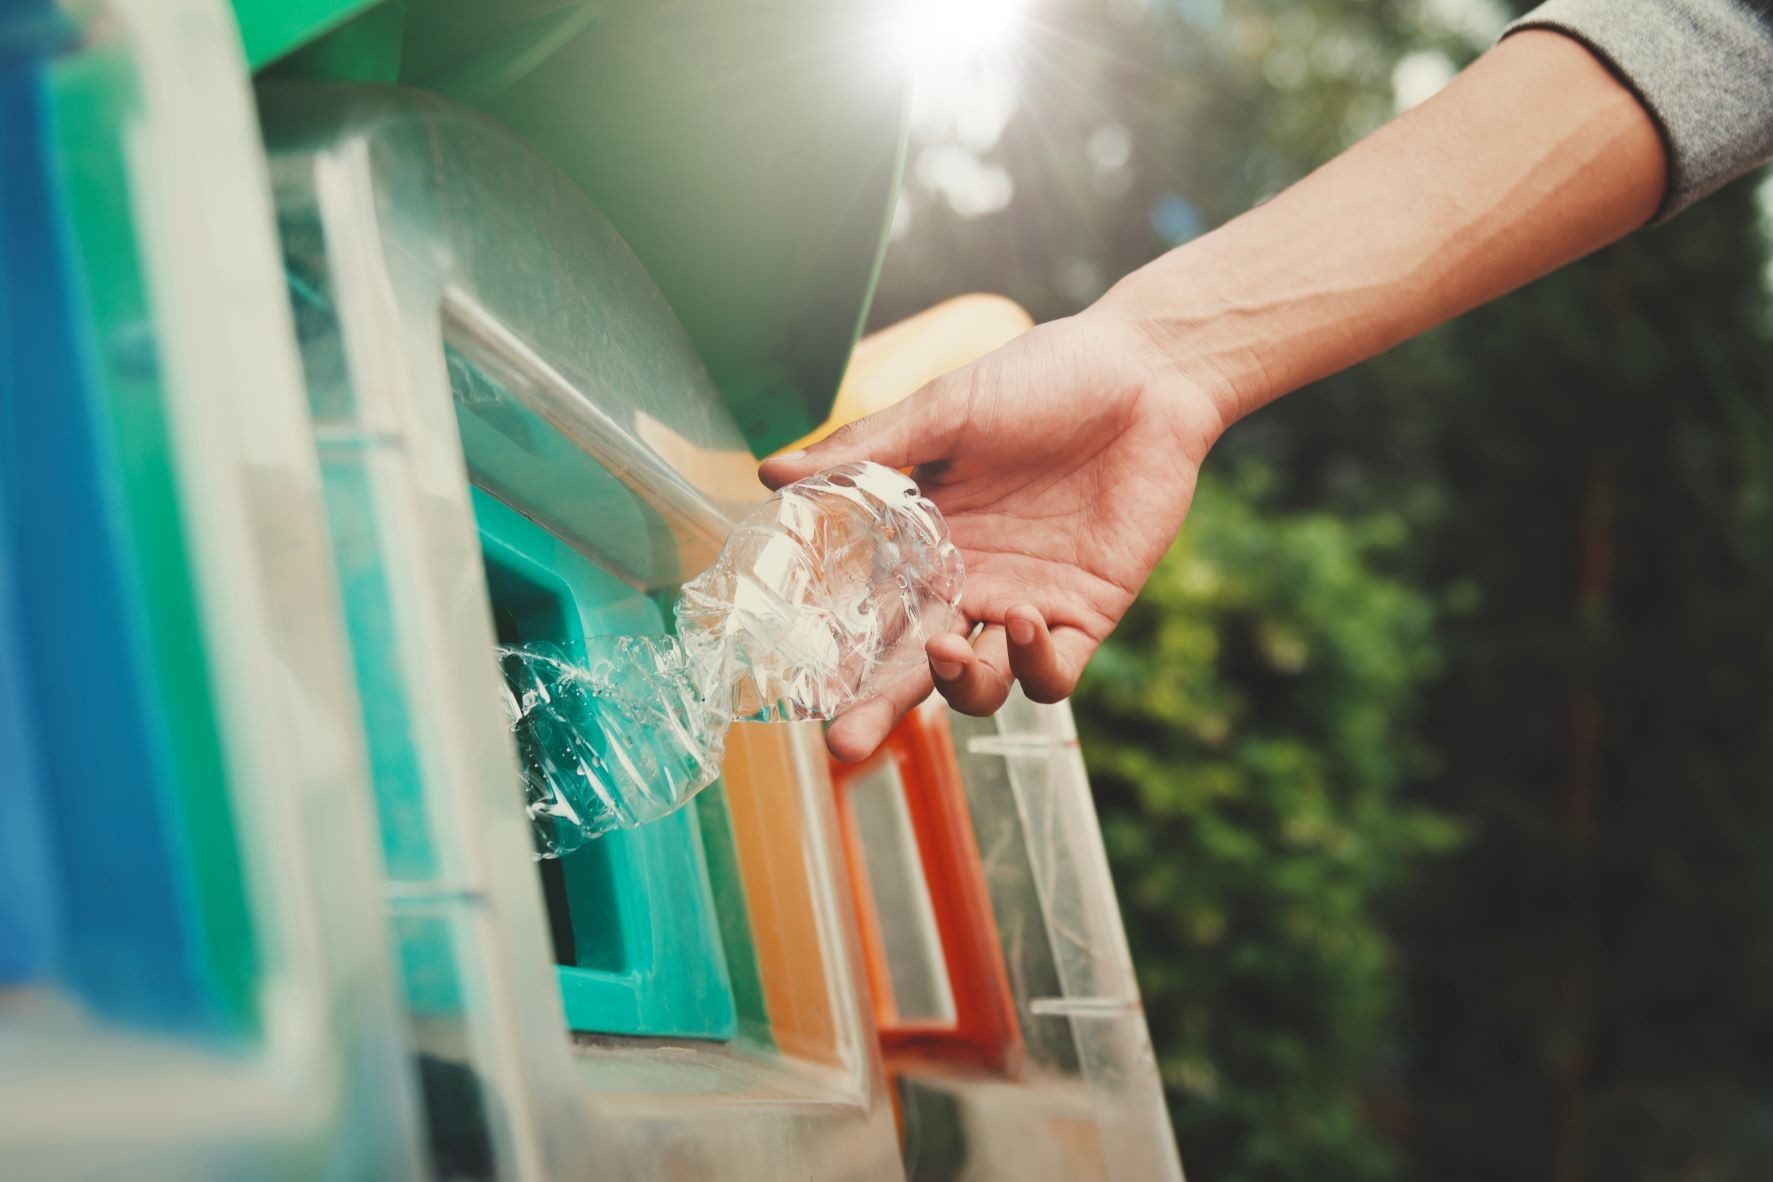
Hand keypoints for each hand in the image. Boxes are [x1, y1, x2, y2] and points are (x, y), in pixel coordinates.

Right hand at [759, 309, 1226, 761]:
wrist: (1145, 372)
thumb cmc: (1042, 379)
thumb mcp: (942, 411)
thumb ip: (866, 450)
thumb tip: (770, 474)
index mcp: (925, 543)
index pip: (868, 612)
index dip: (835, 653)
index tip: (797, 683)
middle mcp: (968, 584)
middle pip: (912, 669)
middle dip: (875, 710)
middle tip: (844, 742)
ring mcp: (1025, 605)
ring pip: (979, 685)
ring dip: (956, 685)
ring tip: (944, 648)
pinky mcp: (1087, 613)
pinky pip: (1053, 671)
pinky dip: (1032, 662)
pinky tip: (1020, 619)